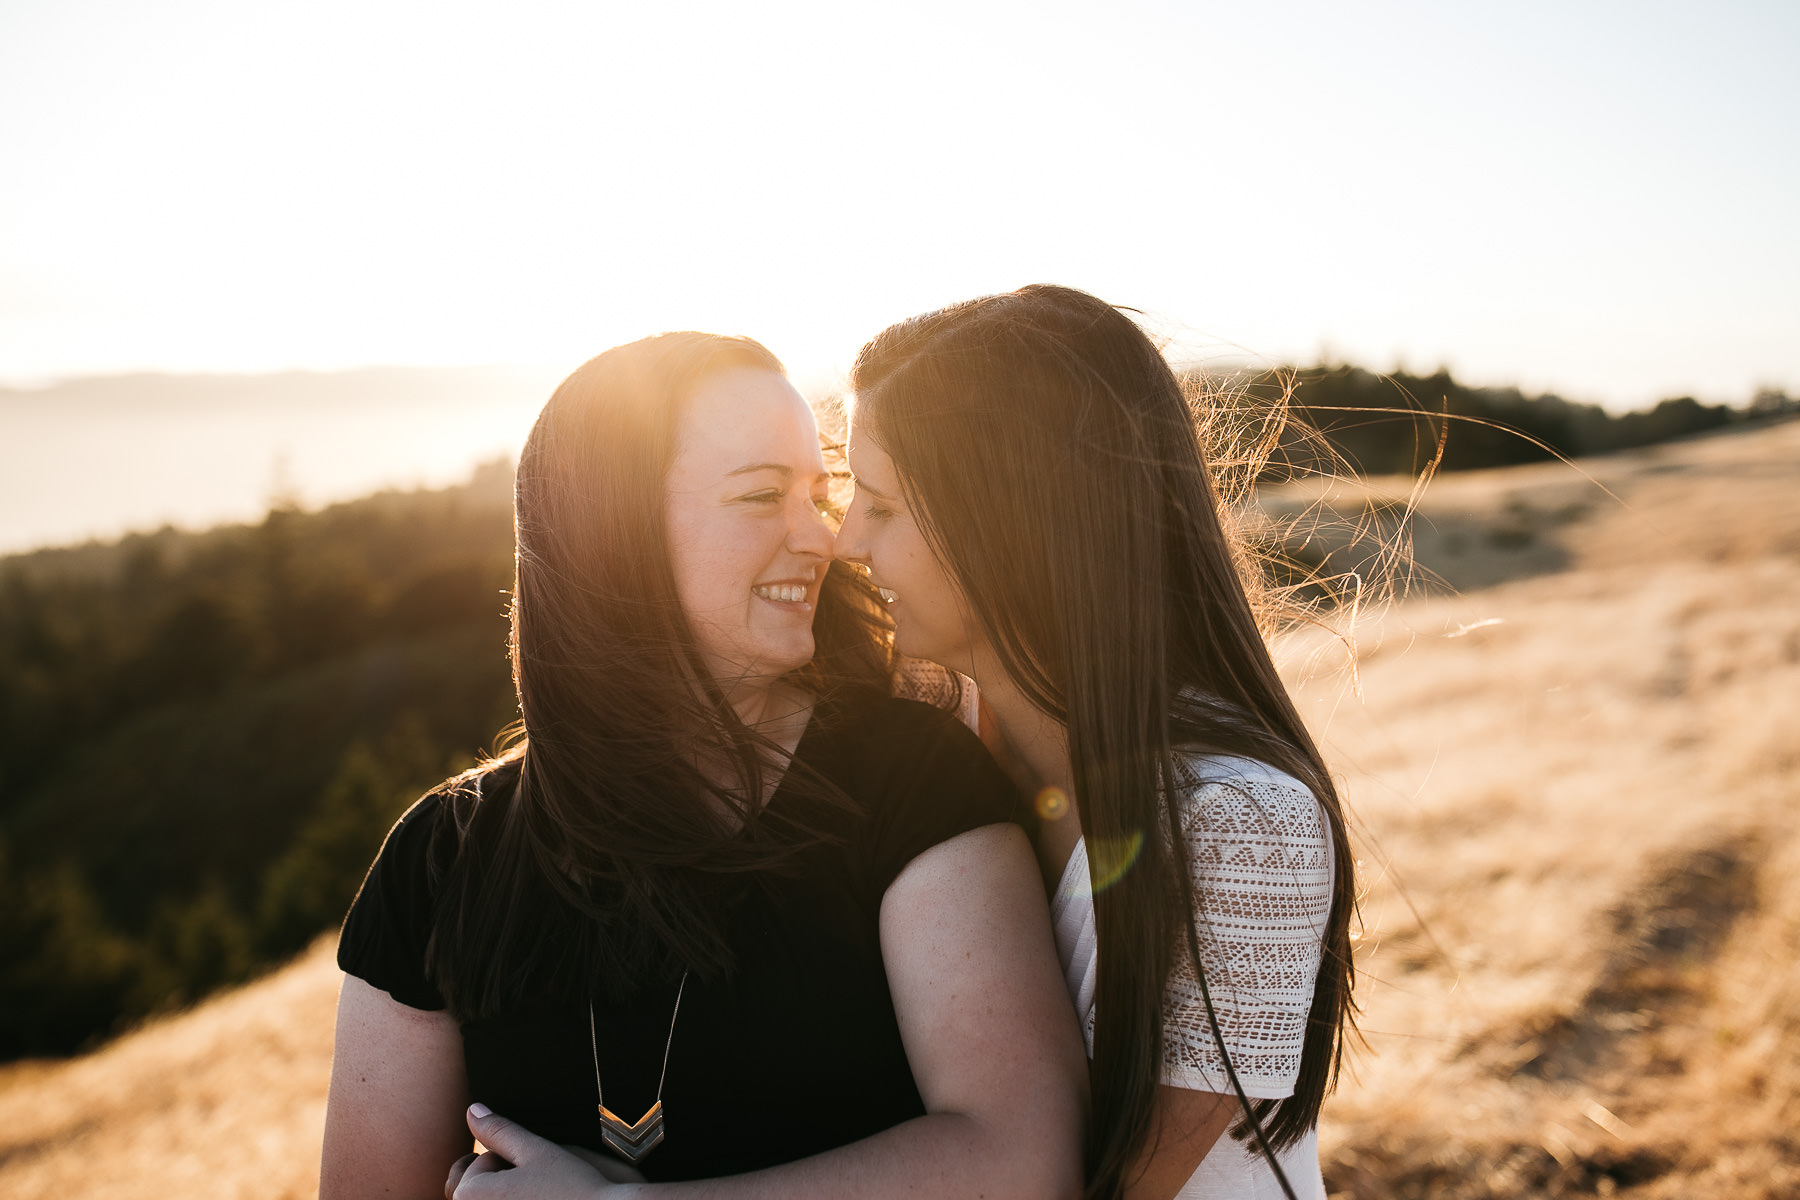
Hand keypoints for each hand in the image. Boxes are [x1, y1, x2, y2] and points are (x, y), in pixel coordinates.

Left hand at [447, 1104, 646, 1198]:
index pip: (482, 1163)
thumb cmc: (572, 1189)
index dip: (515, 1158)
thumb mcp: (536, 1151)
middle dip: (501, 1179)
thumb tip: (473, 1110)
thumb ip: (500, 1130)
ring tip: (542, 1195)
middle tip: (539, 1185)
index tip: (541, 1169)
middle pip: (477, 1189)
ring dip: (506, 1195)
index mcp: (470, 1195)